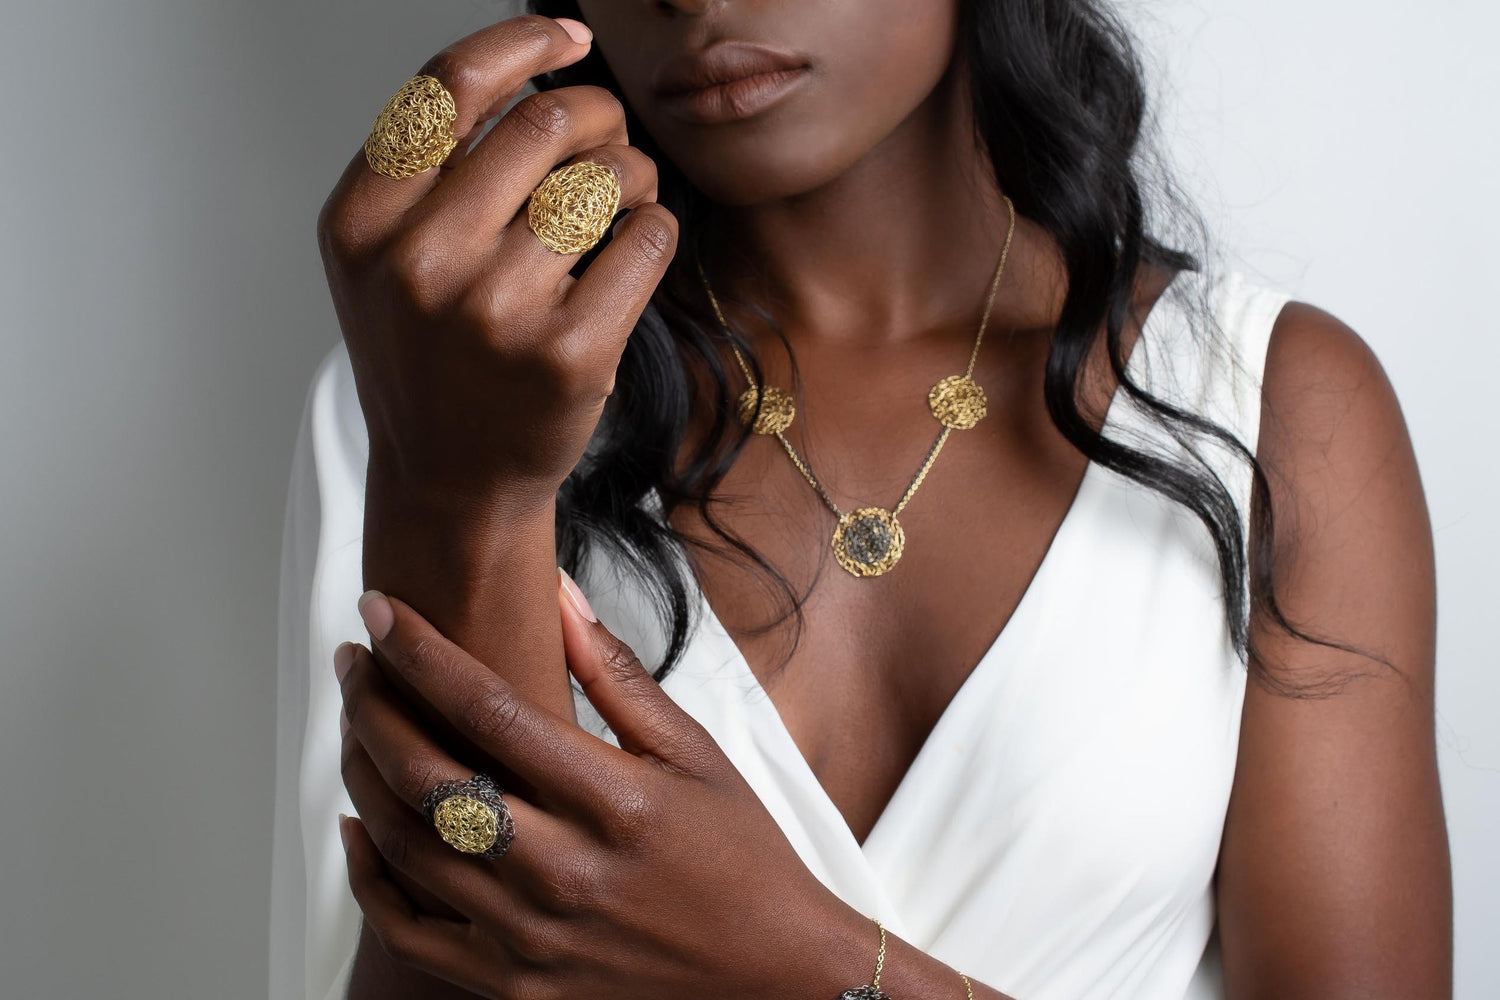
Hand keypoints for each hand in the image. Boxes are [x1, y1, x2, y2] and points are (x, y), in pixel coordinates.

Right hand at [317, 14, 676, 516]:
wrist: (451, 481)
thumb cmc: (429, 357)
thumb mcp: (383, 258)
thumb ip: (428, 165)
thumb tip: (535, 61)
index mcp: (364, 223)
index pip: (450, 85)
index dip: (524, 39)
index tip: (570, 34)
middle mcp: (420, 260)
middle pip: (544, 121)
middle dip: (596, 113)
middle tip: (608, 138)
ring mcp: (495, 310)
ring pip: (605, 178)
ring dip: (633, 171)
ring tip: (625, 196)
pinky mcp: (569, 353)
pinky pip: (647, 239)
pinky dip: (657, 226)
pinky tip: (638, 242)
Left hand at [335, 573, 873, 999]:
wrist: (772, 975)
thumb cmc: (740, 858)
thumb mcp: (694, 752)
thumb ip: (617, 674)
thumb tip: (559, 594)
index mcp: (614, 801)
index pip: (489, 709)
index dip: (421, 652)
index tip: (382, 610)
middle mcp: (565, 871)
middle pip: (428, 775)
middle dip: (372, 704)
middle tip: (355, 660)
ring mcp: (533, 935)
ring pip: (407, 847)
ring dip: (362, 774)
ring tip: (355, 724)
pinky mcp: (516, 984)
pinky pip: (410, 934)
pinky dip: (367, 878)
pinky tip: (356, 826)